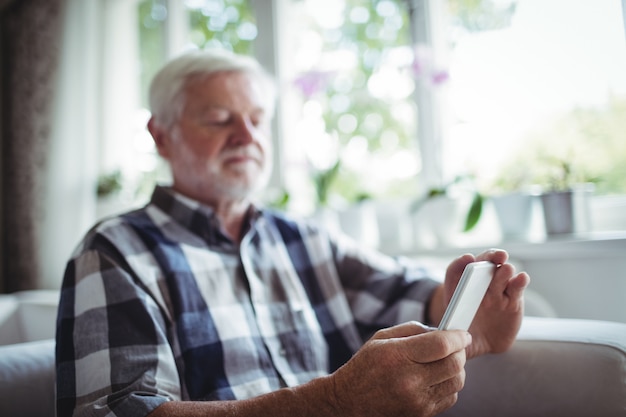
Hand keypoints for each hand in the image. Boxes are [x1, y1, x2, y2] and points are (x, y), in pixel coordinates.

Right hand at [327, 322, 471, 416]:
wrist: (349, 402)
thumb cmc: (365, 367)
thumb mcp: (381, 338)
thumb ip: (413, 330)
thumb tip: (441, 331)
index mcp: (397, 356)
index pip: (441, 345)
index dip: (457, 337)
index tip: (462, 334)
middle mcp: (409, 380)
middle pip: (454, 364)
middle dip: (459, 351)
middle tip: (455, 346)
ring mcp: (417, 400)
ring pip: (457, 382)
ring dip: (456, 369)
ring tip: (443, 362)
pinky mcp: (422, 414)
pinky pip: (450, 397)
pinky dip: (448, 385)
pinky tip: (435, 378)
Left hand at [444, 249, 529, 357]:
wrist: (484, 344)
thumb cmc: (465, 337)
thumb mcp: (455, 339)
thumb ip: (454, 339)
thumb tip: (455, 341)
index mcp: (458, 291)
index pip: (455, 272)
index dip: (460, 264)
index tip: (467, 259)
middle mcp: (478, 286)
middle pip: (482, 265)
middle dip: (489, 257)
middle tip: (496, 257)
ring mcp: (496, 291)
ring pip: (501, 274)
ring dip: (504, 270)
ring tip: (506, 269)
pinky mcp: (513, 300)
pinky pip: (516, 288)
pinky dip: (520, 282)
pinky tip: (521, 279)